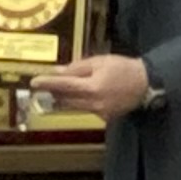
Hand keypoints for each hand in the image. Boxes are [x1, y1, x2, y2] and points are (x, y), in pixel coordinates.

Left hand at [33, 54, 152, 121]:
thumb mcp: (100, 62)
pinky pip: (86, 109)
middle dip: (53, 92)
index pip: (64, 86)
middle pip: (66, 99)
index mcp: (92, 87)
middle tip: (41, 85)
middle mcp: (94, 104)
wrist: (146, 83)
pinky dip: (80, 102)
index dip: (47, 83)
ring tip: (54, 90)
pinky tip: (79, 95)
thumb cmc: (123, 68)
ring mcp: (99, 113)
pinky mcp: (105, 118)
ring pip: (74, 106)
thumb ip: (78, 68)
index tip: (34, 82)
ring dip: (63, 98)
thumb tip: (59, 72)